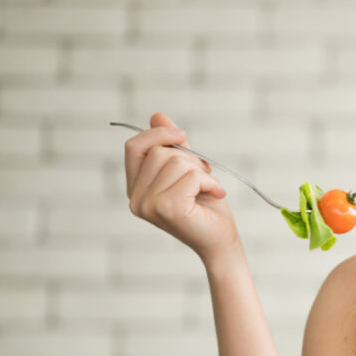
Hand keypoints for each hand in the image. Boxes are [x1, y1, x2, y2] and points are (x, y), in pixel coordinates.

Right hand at [124, 112, 238, 261]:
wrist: (221, 240)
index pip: (134, 147)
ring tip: (209, 189)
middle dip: (189, 159)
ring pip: (176, 162)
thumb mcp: (189, 169)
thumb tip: (157, 115)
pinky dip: (210, 182)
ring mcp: (148, 205)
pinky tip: (216, 195)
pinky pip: (191, 177)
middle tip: (204, 177)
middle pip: (159, 152)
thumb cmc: (206, 206)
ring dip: (202, 172)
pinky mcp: (167, 209)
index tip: (182, 134)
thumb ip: (172, 146)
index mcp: (136, 188)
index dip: (157, 134)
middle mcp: (136, 198)